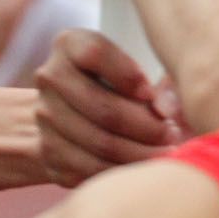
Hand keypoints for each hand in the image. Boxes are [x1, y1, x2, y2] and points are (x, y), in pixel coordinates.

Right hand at [34, 28, 183, 185]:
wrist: (65, 114)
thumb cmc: (112, 86)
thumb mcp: (128, 68)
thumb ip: (153, 82)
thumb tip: (169, 110)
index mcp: (69, 45)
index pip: (94, 53)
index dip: (128, 75)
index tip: (153, 94)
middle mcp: (50, 77)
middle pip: (103, 108)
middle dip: (147, 127)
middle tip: (173, 135)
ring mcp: (44, 117)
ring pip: (101, 144)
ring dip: (141, 153)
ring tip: (166, 154)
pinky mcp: (48, 152)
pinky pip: (92, 169)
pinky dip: (123, 172)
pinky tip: (143, 169)